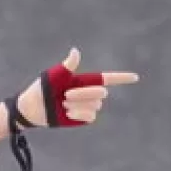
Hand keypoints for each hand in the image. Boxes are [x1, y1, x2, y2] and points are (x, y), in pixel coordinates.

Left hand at [17, 46, 139, 127]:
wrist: (34, 107)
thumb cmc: (43, 88)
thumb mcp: (55, 75)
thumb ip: (68, 65)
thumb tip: (75, 51)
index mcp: (85, 80)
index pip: (108, 78)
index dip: (122, 78)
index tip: (136, 78)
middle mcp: (89, 93)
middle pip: (101, 93)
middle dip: (83, 94)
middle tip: (64, 95)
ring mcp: (86, 106)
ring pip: (95, 106)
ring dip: (78, 105)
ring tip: (63, 104)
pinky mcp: (82, 118)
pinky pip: (90, 116)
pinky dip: (79, 114)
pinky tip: (68, 113)